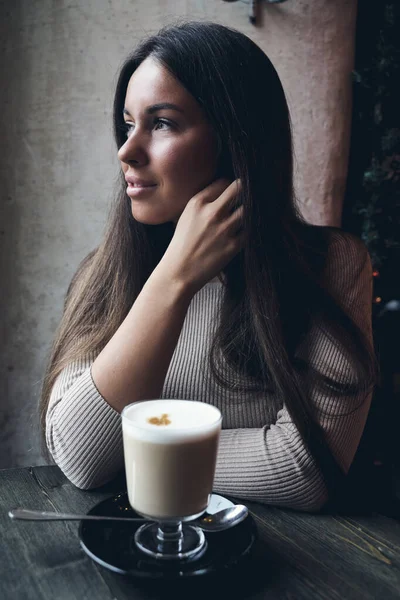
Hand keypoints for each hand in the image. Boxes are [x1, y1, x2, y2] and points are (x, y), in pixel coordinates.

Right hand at [157, 179, 244, 293]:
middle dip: (246, 191)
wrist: (179, 272)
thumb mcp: (185, 216)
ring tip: (251, 215)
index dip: (231, 187)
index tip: (234, 194)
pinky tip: (248, 230)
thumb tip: (224, 192)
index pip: (224, 182)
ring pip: (249, 209)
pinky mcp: (233, 245)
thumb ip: (203, 202)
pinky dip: (252, 229)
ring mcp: (224, 229)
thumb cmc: (182, 245)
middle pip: (240, 188)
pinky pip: (251, 230)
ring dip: (251, 211)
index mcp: (197, 203)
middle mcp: (211, 212)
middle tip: (249, 198)